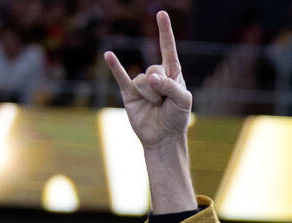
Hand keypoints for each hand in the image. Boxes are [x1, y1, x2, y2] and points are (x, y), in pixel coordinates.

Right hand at [104, 11, 191, 150]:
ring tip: (156, 106)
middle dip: (161, 87)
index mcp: (173, 73)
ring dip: (151, 96)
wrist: (163, 138)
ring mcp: (142, 83)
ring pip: (143, 81)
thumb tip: (151, 77)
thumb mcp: (184, 101)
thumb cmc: (177, 118)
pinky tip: (108, 55)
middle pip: (154, 69)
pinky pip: (120, 77)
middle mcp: (156, 75)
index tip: (162, 14)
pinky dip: (114, 66)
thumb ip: (171, 86)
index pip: (168, 49)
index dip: (165, 32)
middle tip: (165, 102)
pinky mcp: (129, 93)